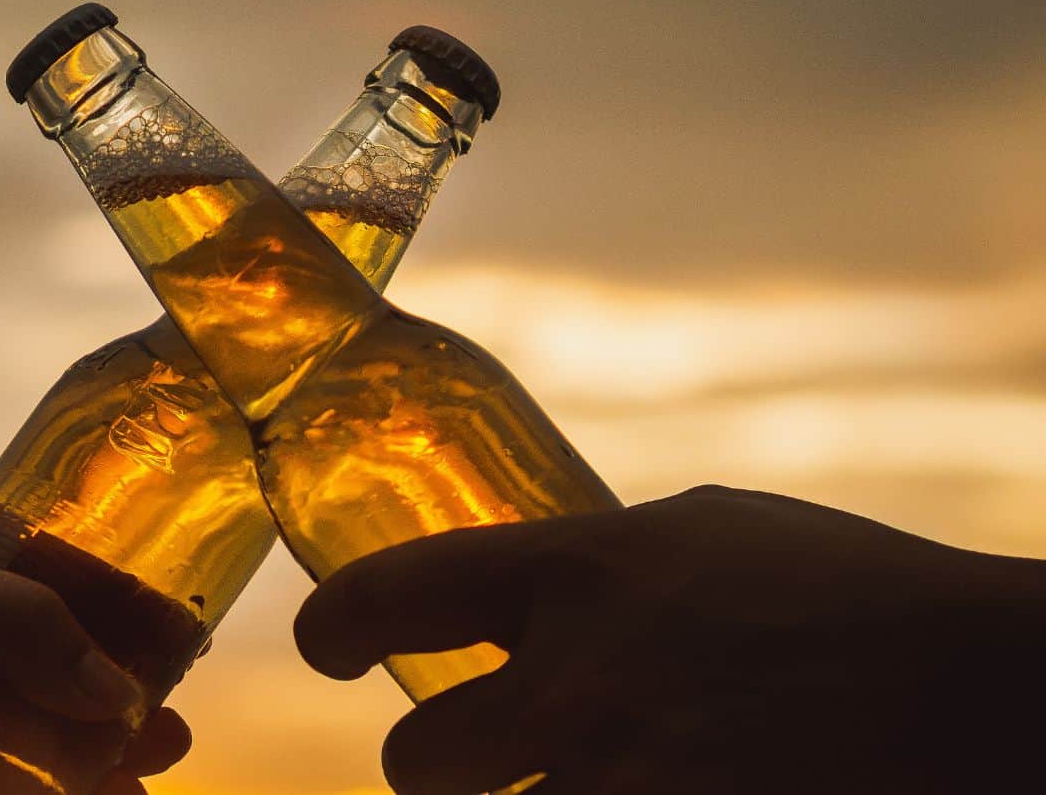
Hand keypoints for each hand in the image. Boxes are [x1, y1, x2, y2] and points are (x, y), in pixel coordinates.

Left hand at [295, 485, 1045, 793]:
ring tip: (569, 778)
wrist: (979, 684)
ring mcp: (631, 781)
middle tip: (469, 752)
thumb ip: (593, 564)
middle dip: (432, 764)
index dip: (335, 626)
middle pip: (413, 762)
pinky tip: (640, 785)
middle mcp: (585, 681)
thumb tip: (514, 595)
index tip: (325, 648)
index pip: (394, 594)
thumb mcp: (703, 534)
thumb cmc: (842, 591)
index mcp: (583, 568)